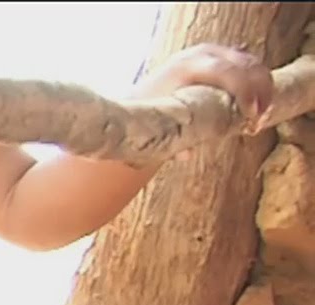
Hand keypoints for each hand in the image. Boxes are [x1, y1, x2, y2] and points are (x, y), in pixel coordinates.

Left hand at [133, 44, 273, 125]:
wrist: (139, 97)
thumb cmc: (148, 113)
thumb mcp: (158, 122)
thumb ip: (174, 135)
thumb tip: (185, 153)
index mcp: (186, 65)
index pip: (227, 71)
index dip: (246, 92)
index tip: (252, 116)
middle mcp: (202, 54)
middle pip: (247, 65)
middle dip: (261, 92)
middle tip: (260, 121)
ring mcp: (214, 52)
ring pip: (252, 65)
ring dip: (264, 90)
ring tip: (259, 119)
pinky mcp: (222, 58)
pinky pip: (248, 68)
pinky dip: (258, 86)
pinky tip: (256, 109)